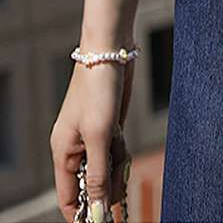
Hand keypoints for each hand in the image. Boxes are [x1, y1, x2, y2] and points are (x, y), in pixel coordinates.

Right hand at [50, 59, 133, 222]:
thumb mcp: (100, 135)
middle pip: (93, 184)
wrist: (111, 51)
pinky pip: (116, 150)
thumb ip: (99, 175)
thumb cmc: (98, 89)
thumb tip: (98, 212)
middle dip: (108, 185)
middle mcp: (75, 148)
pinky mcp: (109, 126)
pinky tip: (122, 136)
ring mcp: (93, 137)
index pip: (69, 197)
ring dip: (118, 163)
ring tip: (120, 143)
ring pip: (108, 167)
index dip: (83, 213)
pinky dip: (122, 149)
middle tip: (121, 173)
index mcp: (63, 152)